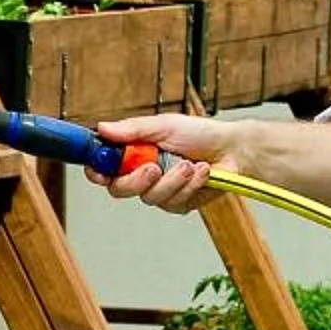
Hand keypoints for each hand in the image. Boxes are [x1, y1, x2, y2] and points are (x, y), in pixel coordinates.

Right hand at [90, 113, 230, 214]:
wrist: (232, 150)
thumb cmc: (200, 134)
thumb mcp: (164, 125)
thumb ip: (132, 129)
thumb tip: (102, 128)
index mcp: (133, 153)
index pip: (104, 168)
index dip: (97, 172)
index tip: (100, 173)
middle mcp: (142, 174)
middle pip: (120, 190)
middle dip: (137, 180)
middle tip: (154, 167)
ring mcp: (160, 191)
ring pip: (150, 197)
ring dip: (173, 180)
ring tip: (190, 164)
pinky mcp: (178, 204)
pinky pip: (173, 203)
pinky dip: (189, 186)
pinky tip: (201, 173)